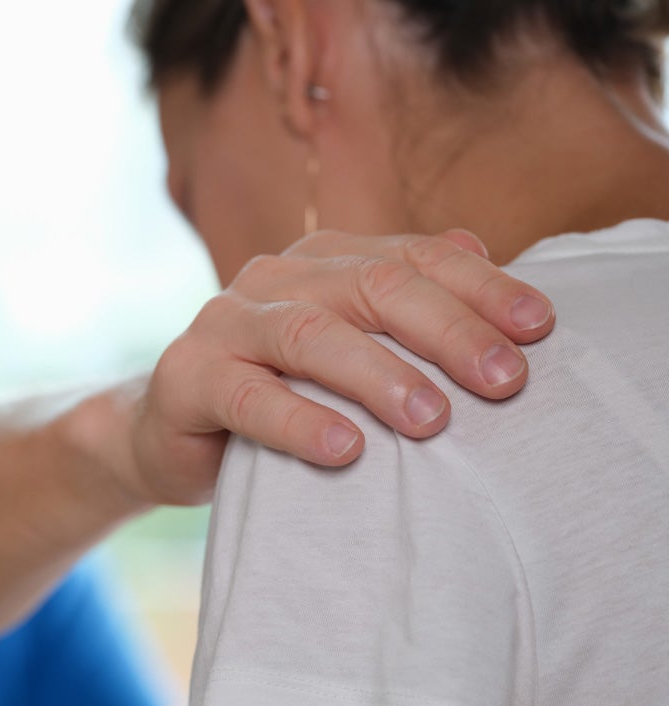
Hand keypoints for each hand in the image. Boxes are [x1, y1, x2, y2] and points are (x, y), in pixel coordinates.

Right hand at [130, 229, 554, 504]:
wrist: (174, 429)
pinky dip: (301, 421)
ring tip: (433, 420)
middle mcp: (274, 277)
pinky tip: (348, 449)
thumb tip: (479, 247)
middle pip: (370, 286)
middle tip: (503, 380)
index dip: (479, 286)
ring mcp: (225, 322)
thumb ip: (400, 301)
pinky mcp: (188, 377)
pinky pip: (247, 397)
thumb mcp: (345, 345)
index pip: (411, 257)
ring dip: (379, 375)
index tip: (539, 328)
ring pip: (310, 334)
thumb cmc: (278, 389)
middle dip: (446, 331)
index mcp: (321, 260)